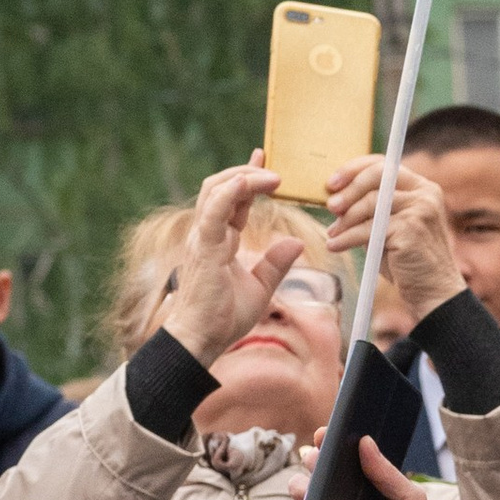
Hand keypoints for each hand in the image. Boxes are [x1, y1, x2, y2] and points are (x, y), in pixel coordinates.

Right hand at [161, 161, 295, 372]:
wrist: (202, 339)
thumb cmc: (223, 317)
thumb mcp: (260, 288)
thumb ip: (276, 264)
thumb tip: (297, 243)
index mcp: (219, 240)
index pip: (231, 199)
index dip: (248, 178)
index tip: (265, 160)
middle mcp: (207, 234)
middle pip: (220, 187)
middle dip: (246, 171)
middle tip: (272, 165)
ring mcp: (202, 239)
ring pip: (214, 191)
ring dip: (243, 177)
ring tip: (271, 175)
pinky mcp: (203, 248)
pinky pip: (213, 212)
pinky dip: (229, 194)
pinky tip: (248, 183)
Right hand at [288, 435, 444, 499]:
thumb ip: (387, 473)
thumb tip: (365, 442)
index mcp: (372, 489)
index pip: (348, 461)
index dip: (334, 446)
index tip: (325, 435)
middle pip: (321, 474)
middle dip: (313, 462)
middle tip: (314, 459)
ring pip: (305, 496)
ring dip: (302, 486)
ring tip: (308, 487)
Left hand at [326, 156, 461, 329]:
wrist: (433, 292)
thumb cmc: (407, 261)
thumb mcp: (389, 227)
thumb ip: (372, 208)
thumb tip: (336, 197)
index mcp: (422, 188)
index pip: (384, 165)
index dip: (354, 169)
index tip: (332, 183)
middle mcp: (425, 194)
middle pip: (378, 175)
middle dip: (349, 190)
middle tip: (330, 206)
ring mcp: (420, 210)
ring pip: (371, 203)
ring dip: (345, 219)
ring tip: (333, 233)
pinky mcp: (410, 229)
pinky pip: (369, 228)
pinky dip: (347, 237)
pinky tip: (335, 245)